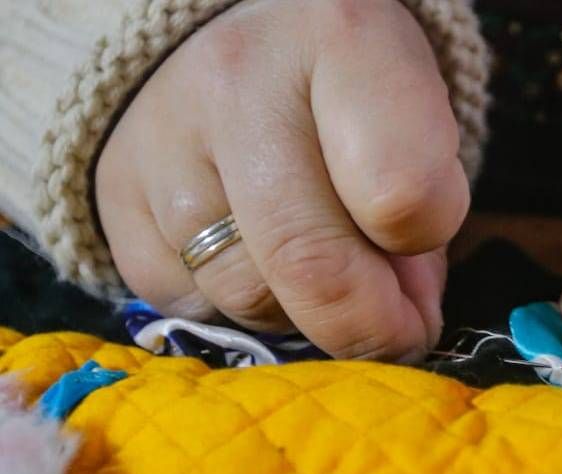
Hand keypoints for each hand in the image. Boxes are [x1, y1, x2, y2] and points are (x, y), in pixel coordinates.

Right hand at [96, 0, 468, 359]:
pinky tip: (260, 257)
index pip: (400, 192)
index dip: (428, 238)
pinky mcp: (113, 197)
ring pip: (249, 298)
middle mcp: (238, 83)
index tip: (429, 242)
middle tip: (399, 330)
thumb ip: (426, 209)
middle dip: (371, 327)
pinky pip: (189, 304)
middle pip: (312, 267)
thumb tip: (401, 318)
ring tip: (326, 268)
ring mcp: (162, 141)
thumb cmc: (346, 81)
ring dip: (305, 315)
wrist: (227, 34)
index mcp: (344, 40)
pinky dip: (239, 307)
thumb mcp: (416, 111)